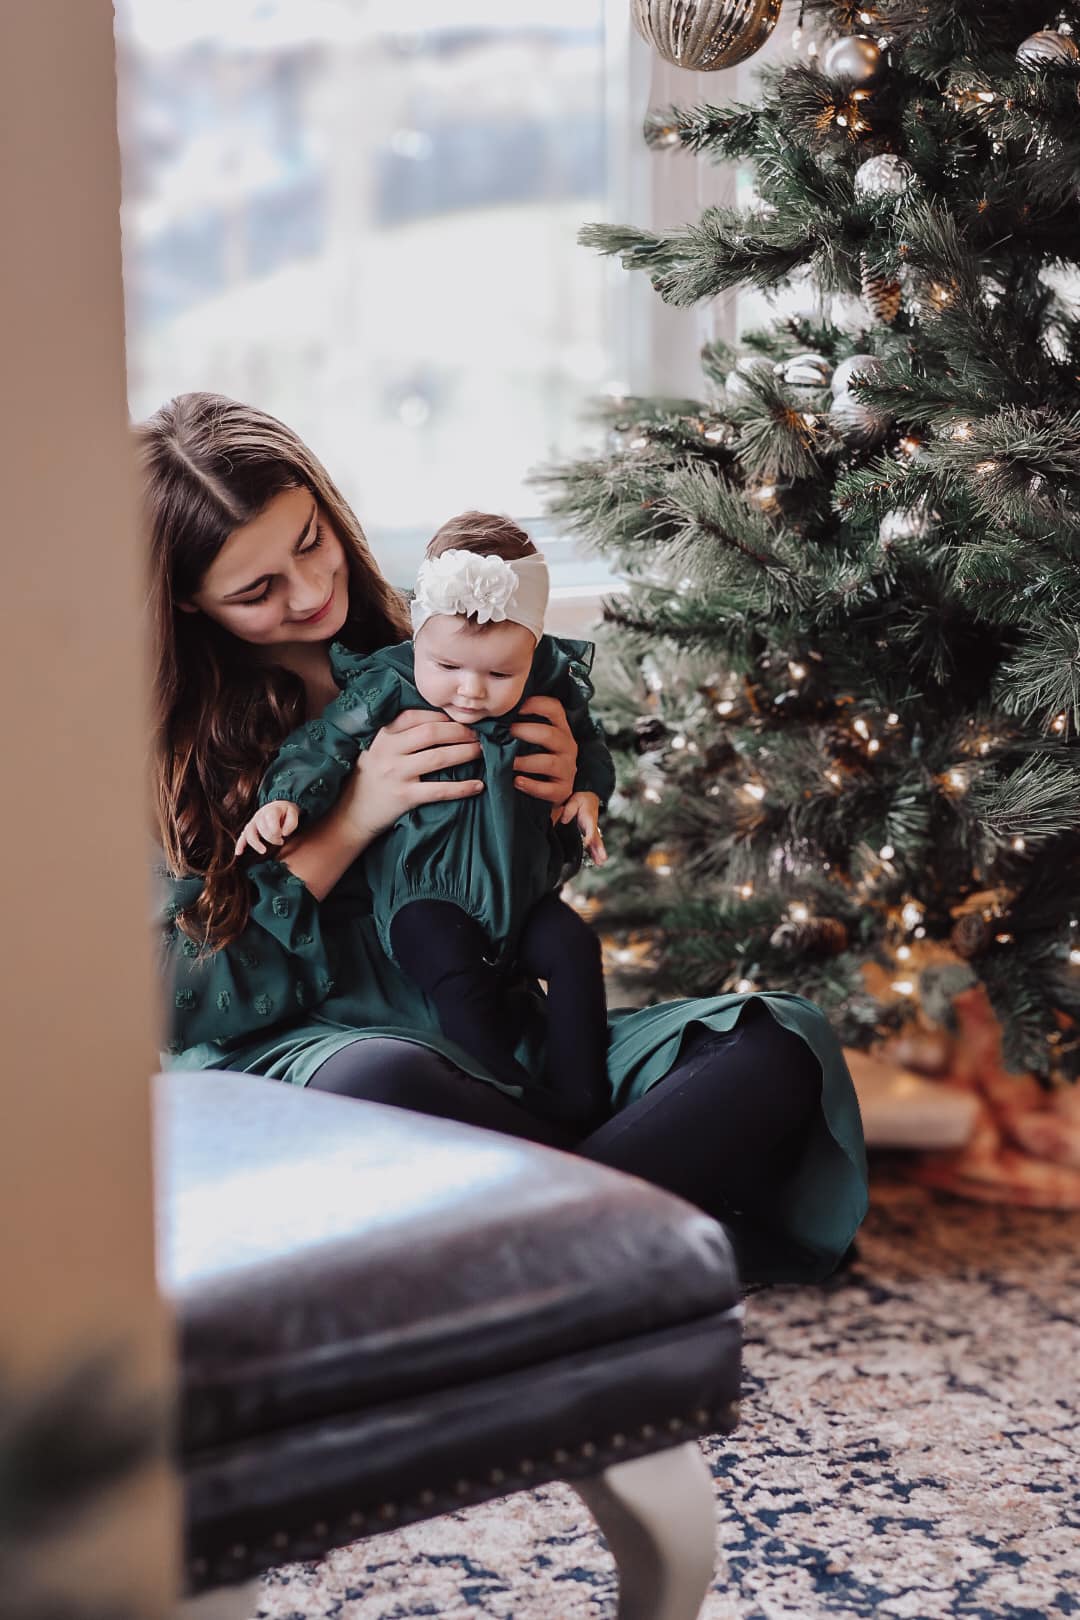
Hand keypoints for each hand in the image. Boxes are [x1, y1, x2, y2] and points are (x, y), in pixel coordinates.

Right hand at [234, 800, 298, 857]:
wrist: (279, 805)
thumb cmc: (286, 812)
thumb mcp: (294, 813)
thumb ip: (291, 823)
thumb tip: (284, 833)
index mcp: (270, 811)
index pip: (271, 824)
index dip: (277, 833)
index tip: (283, 836)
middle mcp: (259, 815)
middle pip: (261, 830)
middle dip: (272, 839)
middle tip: (280, 842)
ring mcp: (253, 822)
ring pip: (250, 833)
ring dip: (256, 843)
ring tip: (263, 851)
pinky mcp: (250, 828)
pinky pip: (242, 836)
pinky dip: (240, 844)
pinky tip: (238, 853)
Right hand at [340, 709, 483, 839]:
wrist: (349, 814)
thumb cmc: (368, 778)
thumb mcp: (374, 749)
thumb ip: (397, 735)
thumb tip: (436, 722)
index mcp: (382, 736)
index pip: (415, 716)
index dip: (441, 715)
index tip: (458, 718)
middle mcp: (388, 751)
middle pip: (431, 733)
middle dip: (460, 731)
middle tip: (478, 734)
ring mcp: (396, 774)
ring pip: (439, 757)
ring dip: (465, 753)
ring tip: (482, 751)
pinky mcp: (403, 797)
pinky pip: (439, 790)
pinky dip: (462, 787)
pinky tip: (478, 785)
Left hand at [509, 695, 578, 804]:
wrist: (551, 791)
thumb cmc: (536, 760)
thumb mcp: (534, 741)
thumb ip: (521, 728)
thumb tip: (492, 720)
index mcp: (561, 729)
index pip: (554, 708)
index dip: (535, 704)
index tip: (514, 707)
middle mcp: (567, 746)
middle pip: (550, 734)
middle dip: (524, 732)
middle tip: (504, 734)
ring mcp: (567, 769)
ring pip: (549, 762)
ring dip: (525, 762)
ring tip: (507, 763)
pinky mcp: (563, 790)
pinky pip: (548, 789)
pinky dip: (531, 786)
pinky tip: (517, 782)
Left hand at [557, 791, 606, 864]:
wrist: (589, 796)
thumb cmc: (582, 799)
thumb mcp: (575, 800)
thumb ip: (569, 810)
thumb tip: (564, 820)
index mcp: (589, 819)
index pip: (591, 830)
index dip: (589, 838)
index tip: (587, 845)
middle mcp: (592, 826)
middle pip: (596, 840)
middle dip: (599, 849)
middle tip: (603, 859)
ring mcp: (592, 830)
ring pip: (596, 843)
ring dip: (598, 853)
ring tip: (601, 863)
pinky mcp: (589, 832)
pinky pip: (592, 843)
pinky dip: (594, 851)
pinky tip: (595, 860)